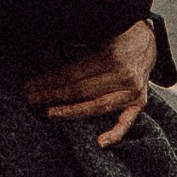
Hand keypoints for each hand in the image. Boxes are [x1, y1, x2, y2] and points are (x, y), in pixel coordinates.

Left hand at [24, 16, 156, 148]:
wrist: (145, 39)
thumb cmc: (115, 35)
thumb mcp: (95, 34)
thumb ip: (75, 47)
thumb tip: (45, 57)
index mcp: (112, 56)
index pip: (73, 74)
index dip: (49, 81)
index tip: (30, 85)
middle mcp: (125, 76)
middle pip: (82, 90)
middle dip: (53, 95)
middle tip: (31, 99)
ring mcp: (133, 92)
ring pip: (97, 106)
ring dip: (70, 112)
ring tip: (50, 113)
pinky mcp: (140, 103)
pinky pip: (127, 121)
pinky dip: (114, 133)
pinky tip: (100, 142)